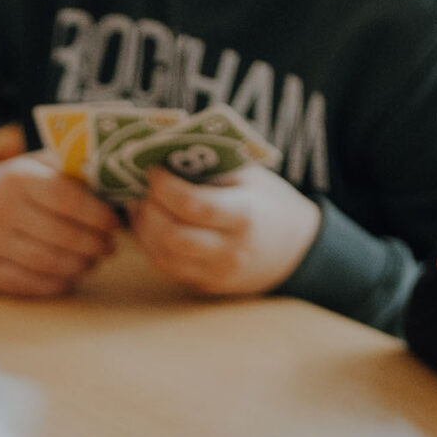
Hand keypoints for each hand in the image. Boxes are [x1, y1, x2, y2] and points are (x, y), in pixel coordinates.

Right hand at [0, 155, 120, 296]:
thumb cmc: (7, 187)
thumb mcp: (30, 167)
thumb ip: (66, 172)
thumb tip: (113, 186)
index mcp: (17, 179)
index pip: (66, 199)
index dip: (97, 215)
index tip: (114, 224)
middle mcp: (1, 210)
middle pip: (61, 236)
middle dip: (94, 245)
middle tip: (109, 247)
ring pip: (47, 264)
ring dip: (79, 266)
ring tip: (92, 261)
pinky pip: (28, 284)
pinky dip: (56, 284)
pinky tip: (70, 277)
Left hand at [127, 164, 322, 297]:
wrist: (295, 251)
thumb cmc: (270, 204)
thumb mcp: (252, 178)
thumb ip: (213, 166)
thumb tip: (165, 149)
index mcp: (245, 217)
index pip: (194, 205)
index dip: (165, 187)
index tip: (152, 169)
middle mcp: (230, 251)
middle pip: (171, 235)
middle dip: (148, 208)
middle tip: (140, 186)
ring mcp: (216, 274)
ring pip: (162, 255)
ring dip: (142, 227)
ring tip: (140, 203)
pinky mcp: (205, 286)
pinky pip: (166, 266)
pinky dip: (150, 243)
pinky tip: (148, 223)